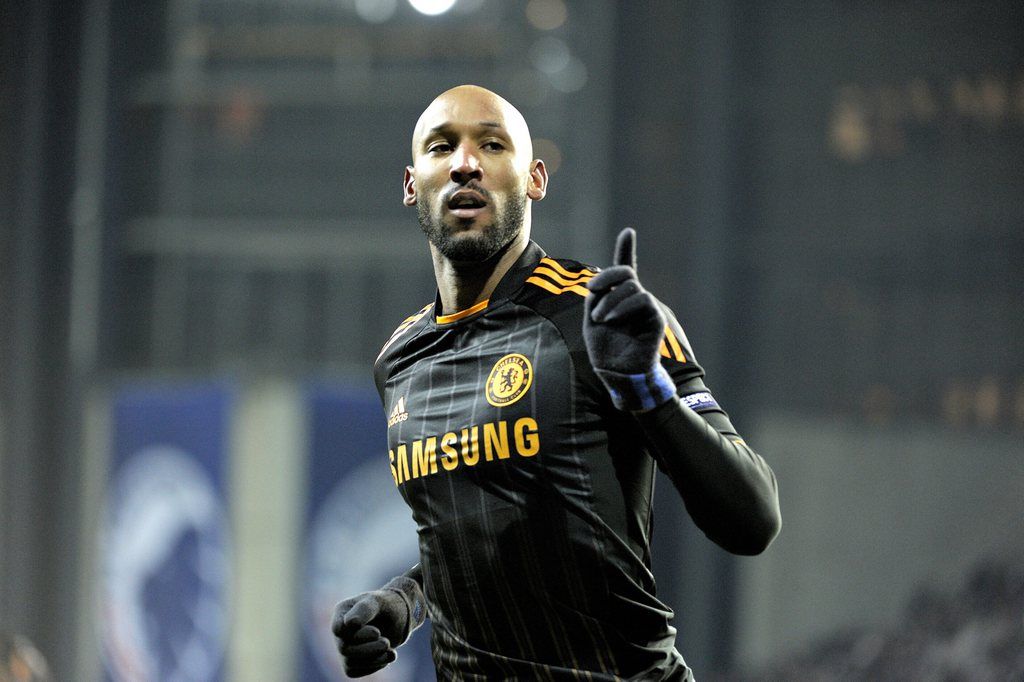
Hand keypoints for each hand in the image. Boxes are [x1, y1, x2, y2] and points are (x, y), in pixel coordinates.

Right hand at [331, 576, 425, 677]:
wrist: (399, 618)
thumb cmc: (387, 605)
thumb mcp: (379, 602)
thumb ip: (365, 609)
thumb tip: (349, 623)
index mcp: (342, 612)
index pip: (339, 629)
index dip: (358, 635)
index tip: (376, 632)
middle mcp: (339, 631)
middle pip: (345, 649)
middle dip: (369, 648)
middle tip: (386, 642)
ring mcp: (344, 646)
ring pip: (350, 663)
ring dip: (374, 658)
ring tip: (389, 647)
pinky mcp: (352, 661)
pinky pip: (355, 671)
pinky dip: (375, 665)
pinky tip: (388, 655)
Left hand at [584, 228, 675, 411]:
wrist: (619, 374)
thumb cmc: (605, 349)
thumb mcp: (592, 320)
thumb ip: (596, 298)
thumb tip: (602, 282)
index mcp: (617, 297)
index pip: (624, 269)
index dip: (627, 249)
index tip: (629, 231)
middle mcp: (633, 299)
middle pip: (625, 273)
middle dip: (608, 276)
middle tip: (592, 289)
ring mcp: (646, 308)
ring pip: (632, 286)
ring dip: (611, 299)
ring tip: (599, 318)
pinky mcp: (655, 318)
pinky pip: (642, 300)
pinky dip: (623, 305)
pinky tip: (610, 318)